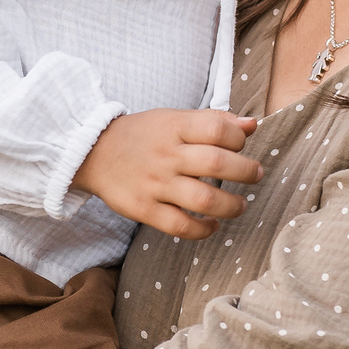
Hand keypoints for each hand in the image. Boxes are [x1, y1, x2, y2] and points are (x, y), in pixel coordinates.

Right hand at [71, 108, 260, 238]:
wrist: (93, 152)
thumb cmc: (143, 135)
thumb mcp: (174, 118)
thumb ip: (213, 121)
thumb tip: (252, 125)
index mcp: (174, 127)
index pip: (218, 130)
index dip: (239, 138)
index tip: (241, 145)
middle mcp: (166, 155)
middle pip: (217, 164)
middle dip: (246, 171)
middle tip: (255, 174)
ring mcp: (155, 184)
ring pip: (204, 200)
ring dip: (232, 206)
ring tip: (240, 205)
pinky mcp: (144, 209)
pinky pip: (181, 227)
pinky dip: (204, 230)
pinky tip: (213, 225)